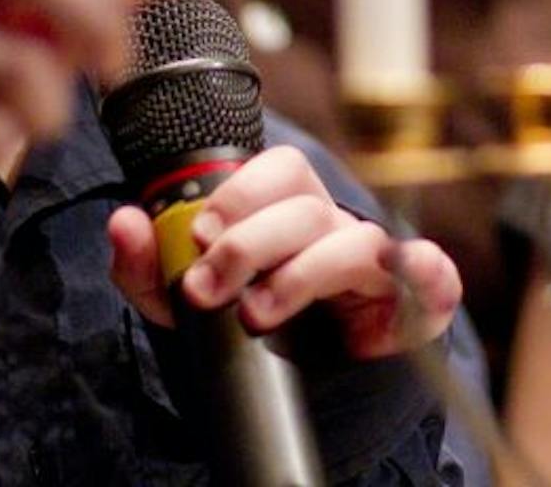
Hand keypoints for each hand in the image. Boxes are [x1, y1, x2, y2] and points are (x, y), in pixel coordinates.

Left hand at [107, 145, 460, 358]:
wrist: (322, 381)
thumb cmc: (260, 318)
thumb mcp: (190, 299)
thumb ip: (151, 264)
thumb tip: (123, 222)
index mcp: (292, 210)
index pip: (280, 169)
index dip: (242, 193)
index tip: (201, 235)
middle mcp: (337, 225)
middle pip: (307, 205)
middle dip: (251, 243)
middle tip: (209, 286)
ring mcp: (379, 259)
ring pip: (351, 240)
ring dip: (298, 275)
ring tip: (255, 316)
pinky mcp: (419, 293)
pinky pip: (427, 270)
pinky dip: (414, 271)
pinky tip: (384, 294)